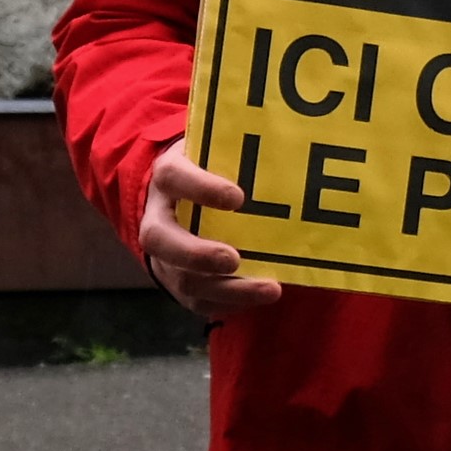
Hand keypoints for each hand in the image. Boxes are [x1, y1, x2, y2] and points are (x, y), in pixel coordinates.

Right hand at [139, 148, 285, 319]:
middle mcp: (157, 218)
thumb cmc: (211, 170)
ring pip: (183, 280)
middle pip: (160, 240)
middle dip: (197, 254)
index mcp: (168, 176)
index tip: (237, 197)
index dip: (201, 188)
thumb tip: (292, 147)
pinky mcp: (179, 282)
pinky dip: (230, 303)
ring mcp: (164, 256)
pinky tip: (260, 297)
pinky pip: (198, 301)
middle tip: (233, 258)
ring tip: (270, 289)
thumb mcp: (218, 151)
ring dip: (227, 289)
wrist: (181, 197)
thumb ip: (242, 149)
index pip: (174, 178)